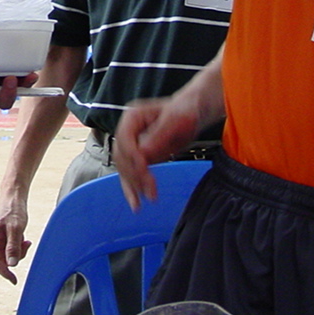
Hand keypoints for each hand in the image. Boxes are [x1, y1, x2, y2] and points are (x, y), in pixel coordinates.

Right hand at [0, 192, 31, 283]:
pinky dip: (17, 246)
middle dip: (14, 257)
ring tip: (25, 239)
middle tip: (26, 246)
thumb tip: (11, 265)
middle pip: (1, 259)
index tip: (14, 281)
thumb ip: (13, 247)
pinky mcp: (1, 235)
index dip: (5, 273)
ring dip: (17, 251)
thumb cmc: (14, 209)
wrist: (13, 194)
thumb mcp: (16, 228)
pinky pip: (9, 247)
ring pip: (6, 254)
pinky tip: (23, 237)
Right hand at [112, 96, 199, 210]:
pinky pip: (132, 174)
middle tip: (150, 189)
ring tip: (142, 202)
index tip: (144, 168)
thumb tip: (142, 153)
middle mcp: (128, 131)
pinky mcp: (140, 157)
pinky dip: (134, 188)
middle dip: (134, 174)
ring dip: (133, 185)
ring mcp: (133, 145)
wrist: (191, 113)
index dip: (132, 155)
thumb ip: (159, 134)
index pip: (124, 139)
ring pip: (124, 168)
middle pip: (122, 156)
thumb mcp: (175, 119)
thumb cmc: (184, 111)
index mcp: (132, 117)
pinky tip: (136, 203)